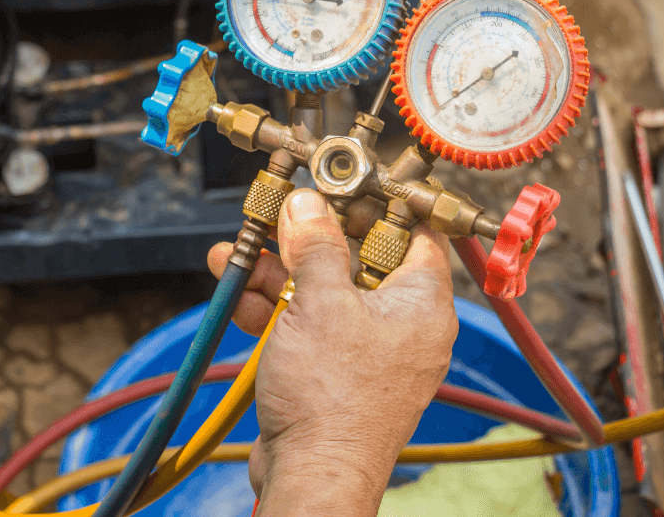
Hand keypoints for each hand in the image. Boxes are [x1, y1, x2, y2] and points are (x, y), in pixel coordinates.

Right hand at [207, 190, 457, 515]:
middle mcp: (402, 325)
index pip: (413, 232)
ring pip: (326, 290)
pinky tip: (241, 290)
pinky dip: (277, 307)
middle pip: (358, 258)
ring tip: (241, 252)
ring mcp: (369, 350)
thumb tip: (308, 205)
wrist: (311, 476)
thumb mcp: (319, 302)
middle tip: (280, 216)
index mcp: (422, 304)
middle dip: (308, 239)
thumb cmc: (333, 404)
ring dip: (280, 271)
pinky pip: (311, 324)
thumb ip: (314, 246)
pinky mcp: (336, 371)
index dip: (376, 204)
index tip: (341, 186)